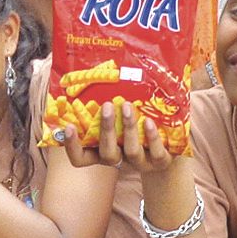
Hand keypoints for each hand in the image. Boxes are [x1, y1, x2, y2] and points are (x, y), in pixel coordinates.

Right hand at [56, 99, 174, 173]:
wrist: (167, 150)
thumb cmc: (135, 130)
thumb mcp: (119, 120)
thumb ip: (106, 106)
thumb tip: (93, 74)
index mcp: (103, 152)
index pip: (80, 158)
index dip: (72, 146)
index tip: (69, 126)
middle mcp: (119, 160)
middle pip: (107, 153)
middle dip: (105, 129)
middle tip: (106, 105)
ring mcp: (140, 163)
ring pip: (131, 151)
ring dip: (128, 127)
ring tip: (126, 106)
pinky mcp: (160, 162)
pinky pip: (156, 153)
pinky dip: (152, 137)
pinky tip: (149, 121)